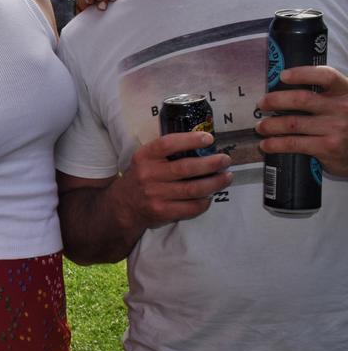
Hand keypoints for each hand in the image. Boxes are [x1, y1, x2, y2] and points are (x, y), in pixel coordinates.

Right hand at [111, 132, 231, 229]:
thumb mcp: (145, 160)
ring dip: (215, 183)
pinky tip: (210, 196)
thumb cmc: (142, 177)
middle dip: (211, 163)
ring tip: (226, 177)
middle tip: (225, 159)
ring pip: (193, 189)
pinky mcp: (163, 211)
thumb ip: (166, 153)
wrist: (123, 205)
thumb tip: (202, 146)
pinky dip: (205, 202)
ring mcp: (155, 194)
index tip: (209, 138)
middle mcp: (148, 174)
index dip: (190, 140)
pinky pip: (191, 207)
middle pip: (186, 168)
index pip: (168, 144)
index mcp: (144, 157)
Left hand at [256, 66, 347, 176]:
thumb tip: (283, 89)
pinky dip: (276, 144)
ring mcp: (336, 128)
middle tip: (261, 103)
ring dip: (270, 125)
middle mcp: (342, 108)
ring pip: (293, 123)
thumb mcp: (343, 102)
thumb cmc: (347, 121)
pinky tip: (266, 144)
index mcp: (345, 91)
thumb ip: (323, 94)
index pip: (326, 76)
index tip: (282, 76)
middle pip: (302, 99)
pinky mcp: (328, 148)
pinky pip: (295, 143)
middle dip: (275, 100)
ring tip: (260, 126)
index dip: (302, 74)